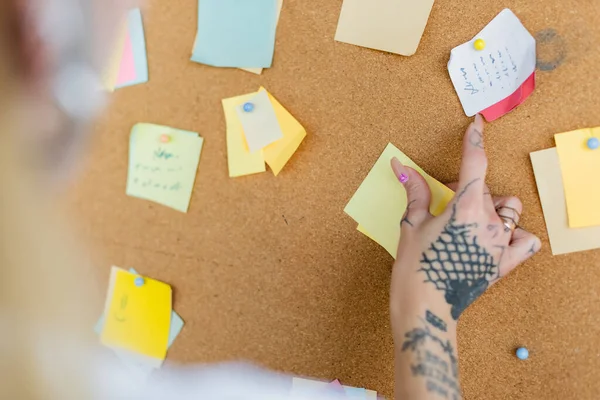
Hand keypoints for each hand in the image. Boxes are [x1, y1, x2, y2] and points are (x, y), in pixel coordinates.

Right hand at [390, 114, 540, 322]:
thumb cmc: (414, 267)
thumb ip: (414, 192)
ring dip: (492, 207)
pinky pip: (525, 242)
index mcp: (466, 207)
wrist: (425, 308)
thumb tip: (401, 166)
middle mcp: (490, 222)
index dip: (474, 140)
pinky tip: (498, 237)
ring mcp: (500, 244)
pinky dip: (516, 235)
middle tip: (444, 201)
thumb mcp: (411, 225)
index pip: (475, 163)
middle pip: (486, 188)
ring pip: (509, 210)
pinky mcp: (504, 264)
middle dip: (466, 187)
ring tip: (470, 218)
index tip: (476, 125)